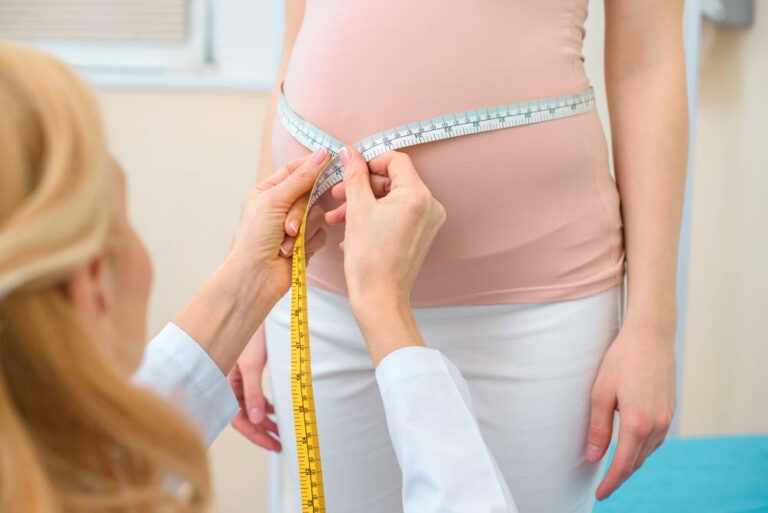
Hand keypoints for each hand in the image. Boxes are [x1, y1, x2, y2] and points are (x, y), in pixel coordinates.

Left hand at [228, 149, 329, 301]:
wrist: (256, 276)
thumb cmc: (254, 238)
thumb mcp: (274, 200)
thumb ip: (301, 178)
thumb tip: (321, 154)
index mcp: (267, 192)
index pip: (294, 170)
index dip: (311, 165)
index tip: (329, 159)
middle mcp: (281, 207)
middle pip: (308, 193)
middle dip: (300, 212)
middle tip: (287, 227)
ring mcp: (295, 225)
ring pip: (317, 214)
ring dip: (302, 230)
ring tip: (286, 243)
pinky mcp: (306, 242)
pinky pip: (321, 233)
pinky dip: (309, 242)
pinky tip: (295, 252)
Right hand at [228, 326, 280, 451]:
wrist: (254, 308)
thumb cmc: (249, 334)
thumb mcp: (252, 365)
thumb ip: (254, 393)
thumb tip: (258, 419)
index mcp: (223, 384)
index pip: (237, 418)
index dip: (255, 434)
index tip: (272, 444)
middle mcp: (228, 383)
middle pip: (244, 415)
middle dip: (262, 430)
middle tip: (279, 443)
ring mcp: (238, 377)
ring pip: (251, 406)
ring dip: (265, 418)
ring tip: (281, 430)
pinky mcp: (248, 370)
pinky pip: (255, 394)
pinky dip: (266, 404)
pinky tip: (276, 412)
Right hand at [326, 146, 445, 363]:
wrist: (379, 298)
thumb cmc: (369, 258)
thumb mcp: (356, 209)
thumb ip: (354, 175)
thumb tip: (349, 152)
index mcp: (418, 195)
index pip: (395, 160)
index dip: (369, 162)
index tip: (350, 170)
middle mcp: (430, 206)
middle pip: (393, 180)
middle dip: (362, 186)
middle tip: (337, 195)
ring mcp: (428, 222)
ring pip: (392, 199)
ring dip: (364, 203)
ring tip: (338, 218)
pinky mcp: (421, 235)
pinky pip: (397, 215)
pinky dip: (375, 217)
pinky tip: (353, 231)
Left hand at [586, 313, 675, 499]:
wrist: (651, 335)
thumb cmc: (621, 359)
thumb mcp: (600, 392)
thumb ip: (598, 428)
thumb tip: (592, 457)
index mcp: (638, 423)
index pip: (623, 465)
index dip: (610, 483)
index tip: (599, 495)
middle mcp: (658, 425)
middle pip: (636, 462)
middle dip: (620, 477)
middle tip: (603, 487)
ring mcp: (667, 418)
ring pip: (647, 452)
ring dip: (631, 463)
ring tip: (613, 469)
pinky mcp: (670, 410)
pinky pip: (655, 439)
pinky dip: (642, 449)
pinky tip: (630, 446)